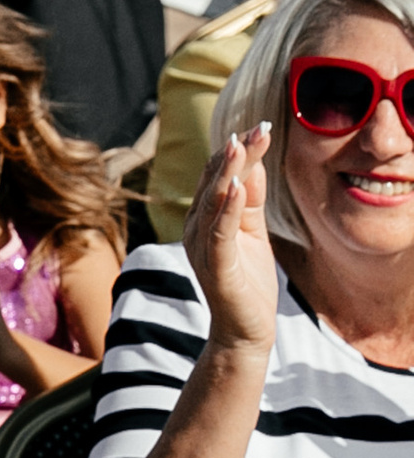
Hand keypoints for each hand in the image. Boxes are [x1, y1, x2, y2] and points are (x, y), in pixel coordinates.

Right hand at [188, 122, 278, 353]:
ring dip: (228, 171)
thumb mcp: (254, 233)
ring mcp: (203, 247)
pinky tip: (239, 186)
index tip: (261, 126)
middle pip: (216, 182)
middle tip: (257, 127)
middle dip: (236, 153)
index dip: (239, 151)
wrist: (246, 331)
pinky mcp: (215, 266)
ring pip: (213, 201)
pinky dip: (228, 207)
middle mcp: (197, 228)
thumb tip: (253, 164)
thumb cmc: (249, 283)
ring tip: (241, 146)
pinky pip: (220, 232)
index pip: (219, 176)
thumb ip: (251, 202)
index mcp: (206, 218)